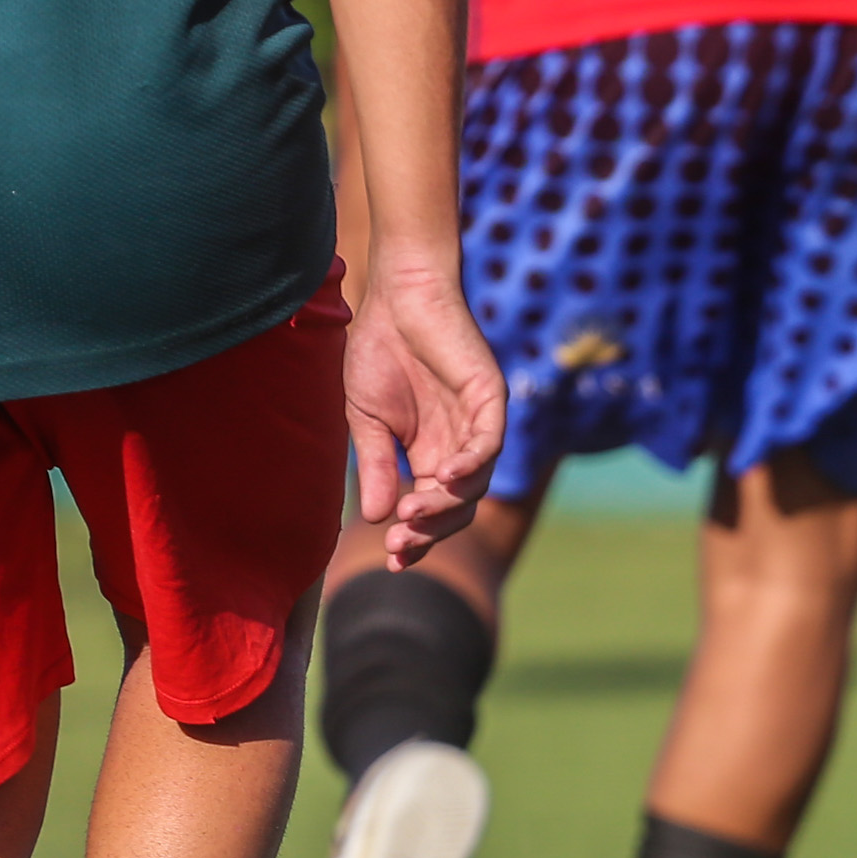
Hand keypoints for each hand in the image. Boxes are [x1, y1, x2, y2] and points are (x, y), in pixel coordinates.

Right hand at [342, 251, 504, 567]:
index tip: (392, 559)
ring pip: (476, 483)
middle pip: (458, 506)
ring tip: (411, 512)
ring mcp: (477, 423)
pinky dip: (470, 465)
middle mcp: (459, 445)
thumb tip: (375, 519)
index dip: (417, 538)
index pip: (432, 510)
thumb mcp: (366, 422)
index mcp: (429, 454)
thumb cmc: (377, 353)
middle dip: (430, 530)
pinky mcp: (490, 396)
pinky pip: (489, 443)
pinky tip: (443, 478)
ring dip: (445, 504)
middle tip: (400, 541)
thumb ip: (374, 468)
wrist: (394, 298)